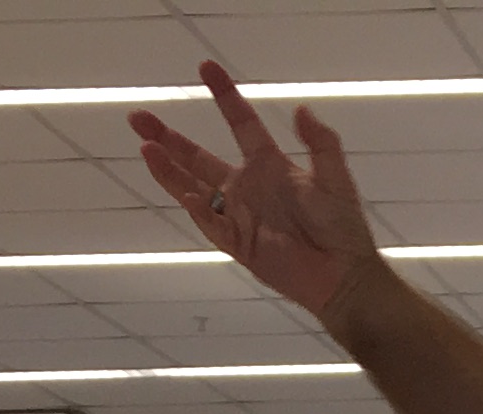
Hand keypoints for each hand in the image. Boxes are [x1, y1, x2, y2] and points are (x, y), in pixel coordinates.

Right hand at [130, 62, 383, 324]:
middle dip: (168, 138)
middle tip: (139, 117)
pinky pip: (211, 225)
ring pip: (193, 188)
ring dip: (168, 170)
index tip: (206, 68)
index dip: (224, 96)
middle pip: (198, 157)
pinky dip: (200, 211)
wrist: (343, 275)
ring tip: (145, 147)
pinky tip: (188, 196)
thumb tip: (302, 109)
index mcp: (270, 165)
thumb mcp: (335, 178)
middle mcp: (247, 186)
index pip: (241, 123)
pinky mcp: (238, 244)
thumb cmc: (342, 227)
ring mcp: (238, 215)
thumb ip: (321, 143)